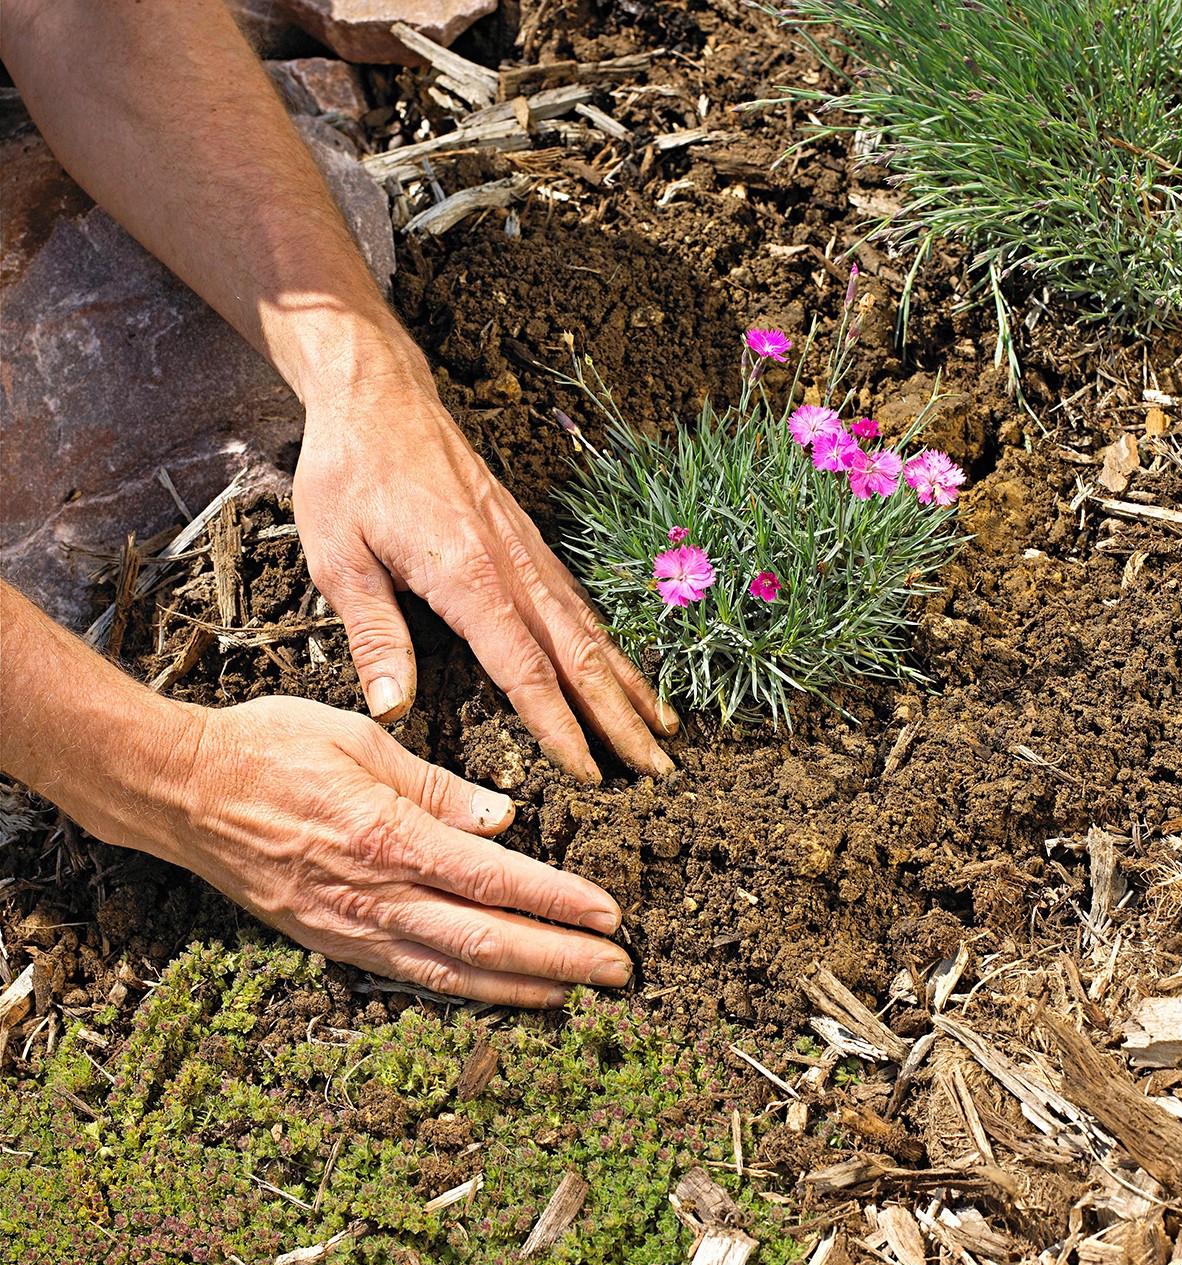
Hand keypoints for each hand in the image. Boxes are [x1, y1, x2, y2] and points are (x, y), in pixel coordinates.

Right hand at [153, 696, 632, 1006]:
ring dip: (520, 986)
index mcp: (387, 835)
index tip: (609, 913)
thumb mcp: (360, 739)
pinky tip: (497, 992)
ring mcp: (348, 927)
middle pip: (483, 939)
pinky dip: (461, 990)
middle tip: (619, 970)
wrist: (181, 790)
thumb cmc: (269, 748)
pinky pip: (407, 975)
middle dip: (559, 958)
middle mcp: (372, 893)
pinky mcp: (329, 941)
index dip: (557, 900)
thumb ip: (436, 785)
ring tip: (577, 993)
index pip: (494, 877)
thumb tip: (503, 815)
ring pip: (449, 971)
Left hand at [292, 348, 676, 782]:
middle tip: (660, 769)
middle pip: (580, 656)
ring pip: (591, 628)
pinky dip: (610, 641)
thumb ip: (374, 635)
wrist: (379, 395)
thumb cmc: (350, 473)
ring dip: (630, 683)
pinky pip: (578, 600)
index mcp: (466, 576)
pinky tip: (623, 667)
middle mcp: (512, 565)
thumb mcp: (337, 558)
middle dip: (622, 718)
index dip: (560, 727)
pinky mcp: (526, 539)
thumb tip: (393, 708)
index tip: (590, 774)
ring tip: (665, 727)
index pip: (524, 670)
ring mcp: (526, 550)